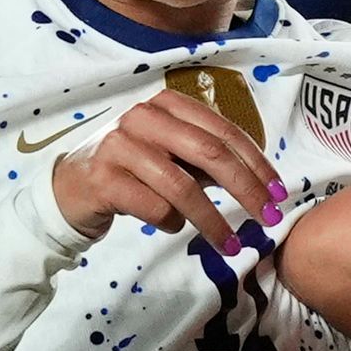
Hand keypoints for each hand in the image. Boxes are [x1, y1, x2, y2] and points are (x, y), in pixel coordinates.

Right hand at [51, 87, 281, 249]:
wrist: (72, 188)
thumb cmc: (134, 172)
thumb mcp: (173, 156)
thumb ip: (210, 161)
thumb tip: (263, 184)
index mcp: (168, 105)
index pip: (224, 132)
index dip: (257, 164)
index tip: (279, 194)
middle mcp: (144, 117)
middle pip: (208, 153)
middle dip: (245, 189)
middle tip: (268, 219)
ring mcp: (120, 146)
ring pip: (181, 186)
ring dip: (212, 220)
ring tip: (230, 245)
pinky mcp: (103, 179)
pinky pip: (153, 208)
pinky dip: (170, 223)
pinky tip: (169, 225)